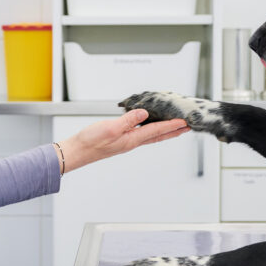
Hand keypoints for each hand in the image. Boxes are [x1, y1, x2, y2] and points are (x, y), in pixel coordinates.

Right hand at [56, 109, 189, 173]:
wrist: (77, 151)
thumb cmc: (91, 141)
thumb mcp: (110, 127)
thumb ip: (128, 120)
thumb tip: (145, 113)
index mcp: (132, 139)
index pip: (156, 130)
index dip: (172, 125)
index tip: (185, 122)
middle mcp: (132, 141)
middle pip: (158, 135)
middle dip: (174, 131)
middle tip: (188, 127)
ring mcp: (127, 141)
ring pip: (151, 135)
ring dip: (165, 131)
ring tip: (175, 127)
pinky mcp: (120, 140)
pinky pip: (141, 133)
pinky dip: (151, 129)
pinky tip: (150, 126)